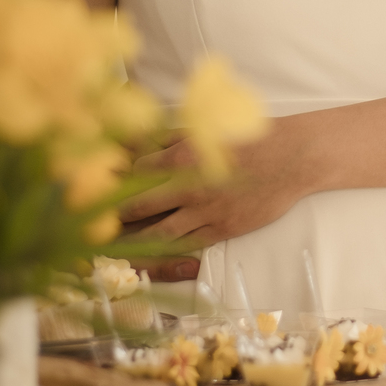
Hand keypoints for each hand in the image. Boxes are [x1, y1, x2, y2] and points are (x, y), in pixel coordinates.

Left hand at [118, 114, 316, 278]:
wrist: (293, 157)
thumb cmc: (252, 136)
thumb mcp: (209, 127)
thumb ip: (172, 135)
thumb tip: (139, 141)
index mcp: (184, 156)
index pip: (136, 172)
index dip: (117, 178)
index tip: (99, 184)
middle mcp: (190, 187)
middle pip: (138, 206)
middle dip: (114, 214)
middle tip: (92, 223)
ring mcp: (206, 211)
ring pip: (158, 233)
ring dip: (132, 242)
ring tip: (111, 249)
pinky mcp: (223, 229)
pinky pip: (187, 246)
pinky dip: (166, 254)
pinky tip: (150, 258)